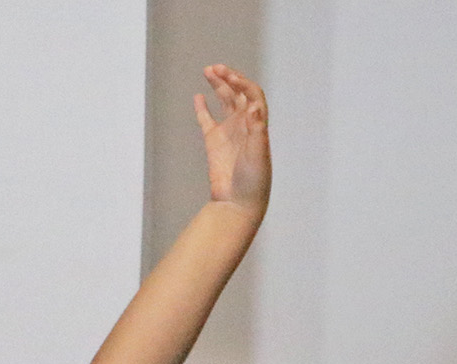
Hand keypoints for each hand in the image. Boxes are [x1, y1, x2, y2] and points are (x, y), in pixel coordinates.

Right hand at [194, 64, 270, 214]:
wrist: (238, 203)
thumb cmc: (254, 182)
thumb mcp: (258, 154)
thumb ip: (257, 130)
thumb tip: (253, 106)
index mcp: (258, 125)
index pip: (252, 95)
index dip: (243, 83)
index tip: (231, 78)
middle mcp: (244, 125)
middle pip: (237, 93)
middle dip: (228, 78)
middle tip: (215, 68)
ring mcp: (229, 132)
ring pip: (223, 101)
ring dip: (217, 85)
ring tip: (207, 71)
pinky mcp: (214, 142)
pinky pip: (207, 119)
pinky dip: (202, 108)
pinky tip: (198, 97)